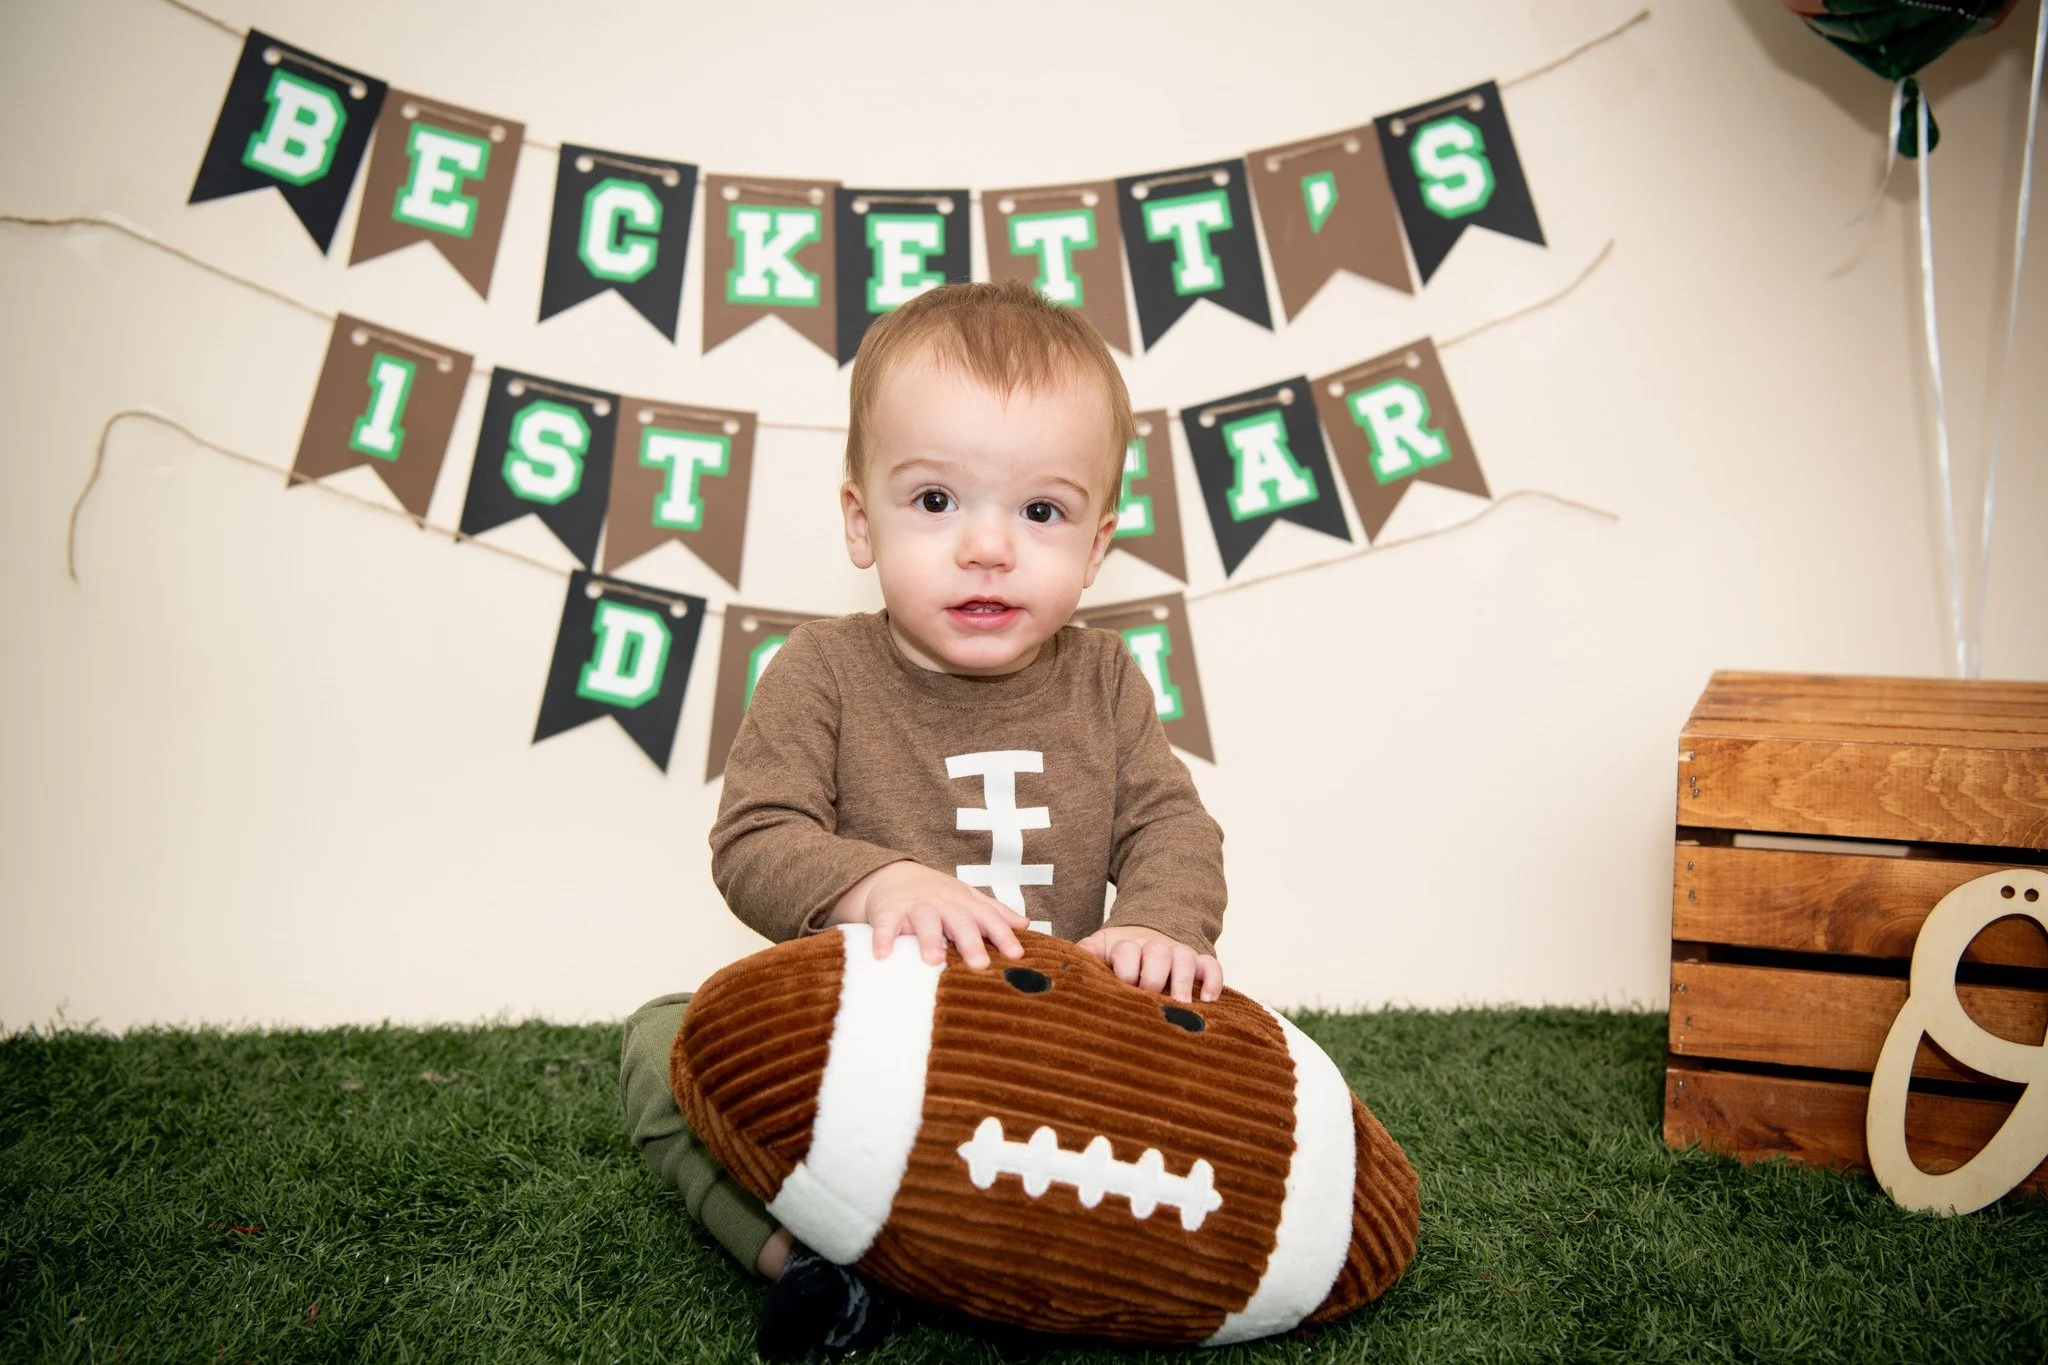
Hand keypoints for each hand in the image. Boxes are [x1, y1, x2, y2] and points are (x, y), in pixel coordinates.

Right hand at [830, 861, 1027, 968]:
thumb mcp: (967, 899)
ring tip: (933, 961)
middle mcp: (942, 903)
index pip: (988, 918)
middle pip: (959, 921)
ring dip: (929, 939)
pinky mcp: (888, 911)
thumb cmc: (938, 895)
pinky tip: (882, 956)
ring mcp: (915, 906)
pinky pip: (884, 925)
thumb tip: (1026, 924)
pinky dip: (882, 939)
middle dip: (969, 941)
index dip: (1003, 935)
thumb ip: (995, 913)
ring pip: (925, 920)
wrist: (894, 874)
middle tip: (980, 964)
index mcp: (964, 903)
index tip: (1016, 955)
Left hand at [1076, 925, 1222, 1002]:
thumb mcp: (1096, 952)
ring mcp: (1178, 953)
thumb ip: (1083, 957)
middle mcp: (1154, 947)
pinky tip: (1208, 1001)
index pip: (1128, 952)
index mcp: (1126, 945)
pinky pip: (1212, 965)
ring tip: (1182, 1006)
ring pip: (1186, 958)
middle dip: (1154, 978)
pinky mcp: (1199, 961)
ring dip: (1184, 982)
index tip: (1123, 988)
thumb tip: (1061, 968)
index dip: (1126, 971)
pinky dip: (1214, 981)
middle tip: (1151, 1000)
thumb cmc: (1116, 957)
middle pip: (1158, 954)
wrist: (1144, 936)